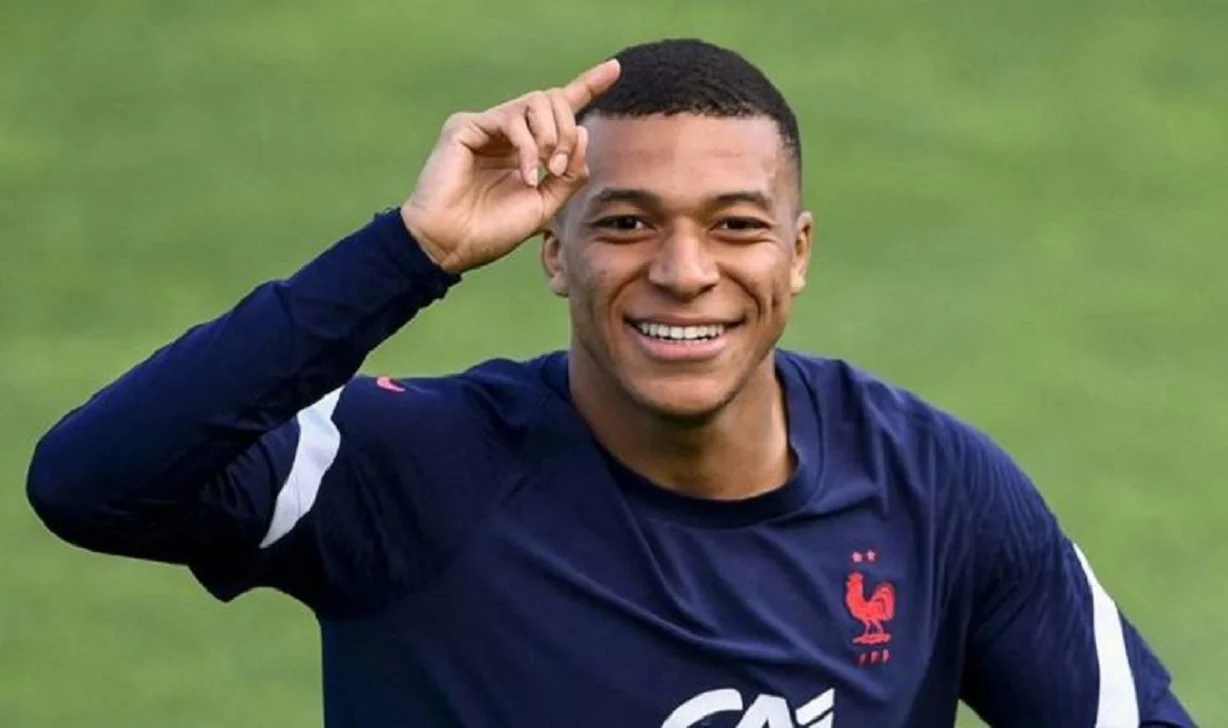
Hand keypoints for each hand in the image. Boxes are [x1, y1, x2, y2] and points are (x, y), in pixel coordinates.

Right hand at [399, 59, 620, 273]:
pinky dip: (528, 147)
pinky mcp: (465, 126)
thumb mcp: (544, 206)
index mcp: (527, 148)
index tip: (615, 69)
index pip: (560, 109)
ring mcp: (486, 126)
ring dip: (554, 135)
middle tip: (561, 168)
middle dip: (568, 131)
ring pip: (537, 101)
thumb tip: (584, 131)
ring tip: (548, 168)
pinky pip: (512, 120)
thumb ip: (569, 174)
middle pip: (554, 99)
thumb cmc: (493, 230)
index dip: (588, 85)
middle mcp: (508, 132)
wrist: (454, 245)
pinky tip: (526, 174)